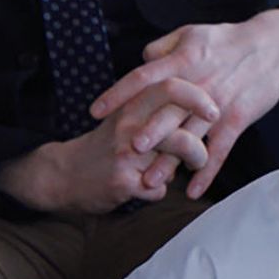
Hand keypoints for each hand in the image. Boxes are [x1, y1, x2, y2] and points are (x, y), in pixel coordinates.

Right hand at [0, 79, 216, 213]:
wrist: (63, 176)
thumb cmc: (105, 149)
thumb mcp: (125, 120)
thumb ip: (154, 112)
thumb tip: (192, 111)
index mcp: (130, 105)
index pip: (169, 87)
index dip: (197, 96)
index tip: (214, 109)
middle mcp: (128, 124)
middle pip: (177, 118)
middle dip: (202, 131)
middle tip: (211, 151)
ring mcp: (126, 152)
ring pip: (178, 150)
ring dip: (194, 160)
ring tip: (192, 167)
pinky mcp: (124, 181)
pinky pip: (161, 188)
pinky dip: (160, 191)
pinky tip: (149, 189)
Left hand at [90, 10, 278, 200]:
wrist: (273, 46)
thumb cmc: (229, 40)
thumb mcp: (192, 33)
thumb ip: (163, 47)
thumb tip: (142, 61)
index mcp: (182, 62)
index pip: (143, 78)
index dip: (118, 94)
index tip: (96, 110)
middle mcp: (197, 86)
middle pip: (166, 112)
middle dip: (147, 133)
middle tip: (126, 151)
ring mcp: (218, 105)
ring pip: (190, 137)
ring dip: (171, 161)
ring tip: (151, 181)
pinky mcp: (238, 120)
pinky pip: (219, 151)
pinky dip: (207, 172)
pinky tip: (192, 191)